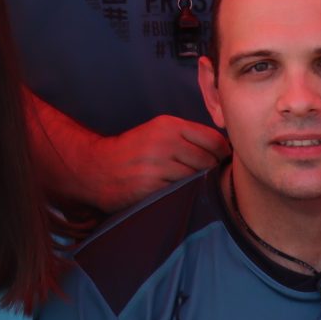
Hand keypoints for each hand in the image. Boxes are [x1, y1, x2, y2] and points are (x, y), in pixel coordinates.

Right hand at [88, 116, 229, 211]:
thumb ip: (186, 138)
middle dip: (213, 171)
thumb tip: (222, 149)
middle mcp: (165, 141)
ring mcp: (158, 163)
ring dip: (199, 184)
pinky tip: (179, 194)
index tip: (221, 162)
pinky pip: (182, 191)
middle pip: (209, 160)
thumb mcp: (157, 133)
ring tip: (193, 187)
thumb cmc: (133, 153)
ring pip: (198, 176)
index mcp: (169, 125)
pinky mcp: (152, 184)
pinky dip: (185, 194)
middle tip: (209, 179)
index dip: (222, 153)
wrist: (98, 169)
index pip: (213, 139)